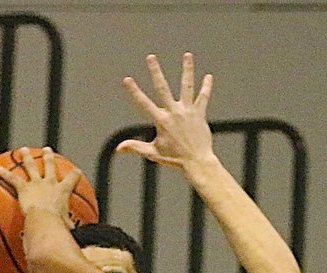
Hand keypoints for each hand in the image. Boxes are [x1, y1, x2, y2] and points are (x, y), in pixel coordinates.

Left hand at [0, 146, 79, 226]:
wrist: (45, 220)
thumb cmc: (58, 225)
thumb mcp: (68, 228)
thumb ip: (69, 230)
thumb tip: (72, 239)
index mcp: (62, 192)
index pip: (72, 180)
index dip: (75, 175)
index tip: (77, 171)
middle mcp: (50, 183)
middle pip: (50, 166)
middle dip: (48, 158)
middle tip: (47, 151)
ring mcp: (36, 183)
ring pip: (31, 167)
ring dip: (27, 158)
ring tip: (23, 150)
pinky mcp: (24, 188)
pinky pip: (13, 180)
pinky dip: (5, 174)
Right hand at [117, 53, 214, 170]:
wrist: (197, 162)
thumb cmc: (174, 160)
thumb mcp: (153, 153)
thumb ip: (136, 147)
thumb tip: (118, 148)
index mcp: (161, 121)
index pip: (144, 103)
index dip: (134, 91)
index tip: (127, 79)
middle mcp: (174, 112)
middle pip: (163, 88)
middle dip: (156, 72)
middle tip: (151, 57)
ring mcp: (187, 111)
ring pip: (187, 86)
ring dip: (187, 70)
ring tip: (187, 55)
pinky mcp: (199, 114)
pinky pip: (203, 97)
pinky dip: (206, 87)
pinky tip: (208, 77)